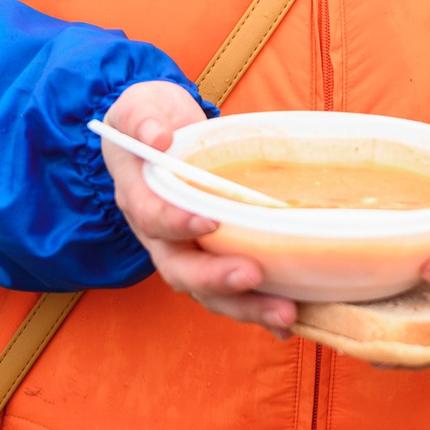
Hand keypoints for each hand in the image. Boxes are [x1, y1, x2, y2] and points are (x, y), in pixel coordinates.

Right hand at [102, 82, 298, 335]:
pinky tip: (290, 323)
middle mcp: (160, 236)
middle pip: (181, 269)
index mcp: (139, 198)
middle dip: (216, 278)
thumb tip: (157, 136)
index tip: (209, 220)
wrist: (156, 134)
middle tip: (253, 274)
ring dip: (245, 306)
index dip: (177, 222)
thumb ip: (144, 119)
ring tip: (285, 314)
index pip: (152, 217)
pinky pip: (232, 292)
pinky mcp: (213, 258)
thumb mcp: (141, 107)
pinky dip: (258, 308)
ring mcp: (187, 252)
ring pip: (208, 291)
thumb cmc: (151, 120)